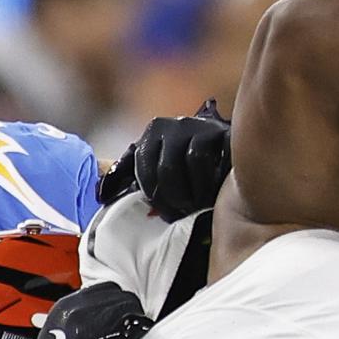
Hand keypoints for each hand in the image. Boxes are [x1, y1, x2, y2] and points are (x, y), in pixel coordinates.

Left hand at [102, 101, 232, 217]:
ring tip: (198, 204)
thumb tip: (99, 194)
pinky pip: (209, 159)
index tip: (164, 211)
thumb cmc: (191, 169)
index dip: (152, 193)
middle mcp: (175, 124)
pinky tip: (214, 193)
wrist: (238, 150)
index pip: (142, 166)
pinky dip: (209, 181)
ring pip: (188, 163)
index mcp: (155, 131)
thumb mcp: (158, 167)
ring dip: (193, 192)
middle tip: (181, 213)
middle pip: (165, 168)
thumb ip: (130, 175)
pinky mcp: (222, 134)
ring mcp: (200, 127)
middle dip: (173, 197)